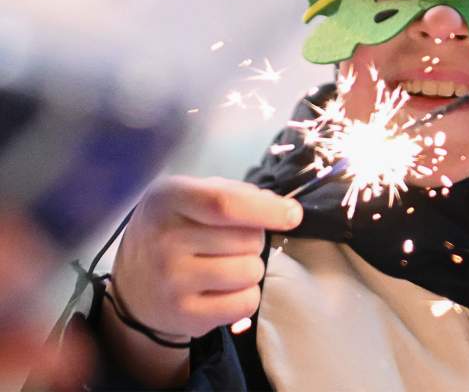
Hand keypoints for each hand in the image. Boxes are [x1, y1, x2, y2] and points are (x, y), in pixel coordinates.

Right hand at [110, 176, 302, 338]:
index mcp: (169, 199)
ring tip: (224, 265)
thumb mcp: (193, 195)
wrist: (134, 281)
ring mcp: (172, 281)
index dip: (267, 210)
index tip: (293, 215)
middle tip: (229, 242)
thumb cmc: (176, 228)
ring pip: (251, 272)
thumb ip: (238, 195)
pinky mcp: (183, 315)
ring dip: (250, 268)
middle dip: (254, 239)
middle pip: (247, 239)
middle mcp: (165, 240)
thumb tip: (284, 211)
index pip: (225, 204)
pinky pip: (245, 304)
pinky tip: (224, 289)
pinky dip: (246, 296)